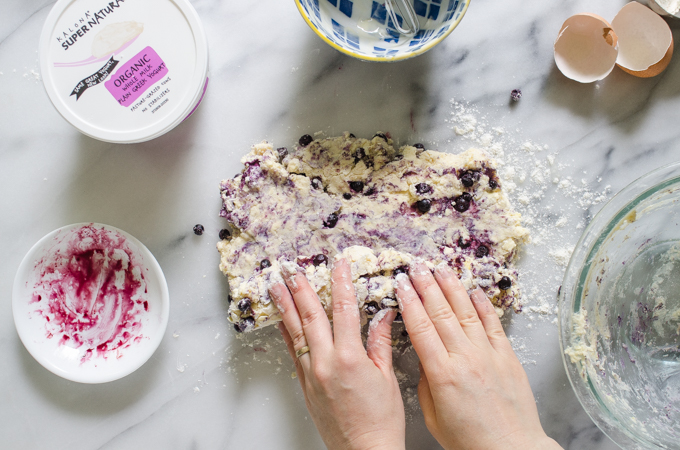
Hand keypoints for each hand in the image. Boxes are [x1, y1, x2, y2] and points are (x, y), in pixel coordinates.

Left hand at [269, 258, 404, 449]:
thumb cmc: (380, 420)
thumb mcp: (386, 377)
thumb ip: (380, 341)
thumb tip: (383, 313)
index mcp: (350, 358)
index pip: (343, 309)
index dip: (340, 282)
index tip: (336, 264)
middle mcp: (326, 363)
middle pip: (311, 316)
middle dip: (300, 288)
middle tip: (290, 268)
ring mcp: (311, 375)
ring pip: (295, 332)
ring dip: (285, 306)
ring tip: (275, 286)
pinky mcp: (305, 386)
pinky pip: (293, 353)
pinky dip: (286, 333)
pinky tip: (281, 320)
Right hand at [395, 262, 561, 449]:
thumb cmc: (470, 441)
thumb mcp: (434, 415)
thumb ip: (426, 382)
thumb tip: (426, 359)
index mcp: (443, 374)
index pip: (421, 328)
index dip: (409, 303)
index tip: (400, 285)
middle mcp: (466, 359)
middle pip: (441, 313)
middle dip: (426, 286)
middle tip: (416, 267)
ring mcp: (489, 355)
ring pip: (467, 312)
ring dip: (451, 287)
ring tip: (440, 269)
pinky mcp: (508, 357)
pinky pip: (494, 324)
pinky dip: (483, 305)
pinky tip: (474, 291)